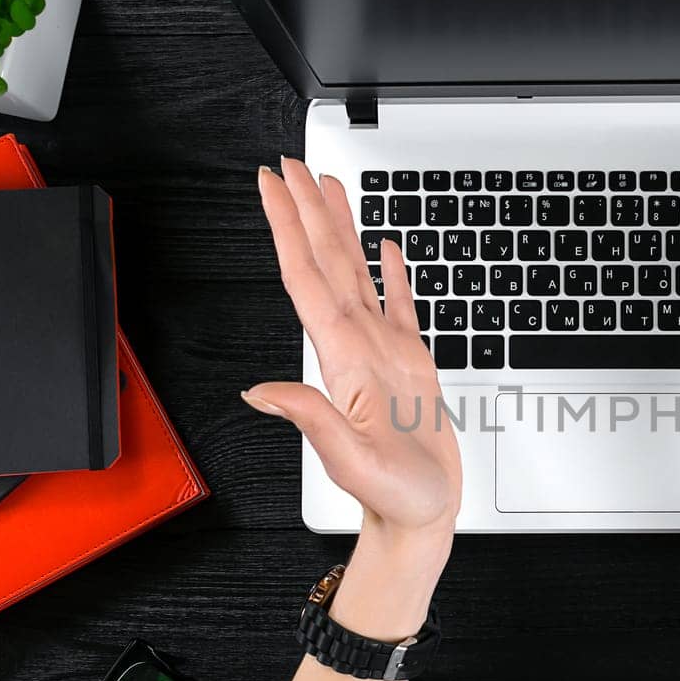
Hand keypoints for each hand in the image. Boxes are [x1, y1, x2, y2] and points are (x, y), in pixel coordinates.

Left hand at [244, 159, 461, 555]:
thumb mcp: (349, 461)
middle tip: (293, 165)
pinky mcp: (410, 362)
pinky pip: (399, 305)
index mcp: (341, 358)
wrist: (421, 515)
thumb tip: (258, 391)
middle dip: (308, 211)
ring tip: (329, 187)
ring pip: (357, 273)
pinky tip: (384, 247)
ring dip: (340, 229)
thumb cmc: (394, 496)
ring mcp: (382, 351)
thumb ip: (310, 419)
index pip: (308, 278)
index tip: (274, 188)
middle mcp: (356, 346)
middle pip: (327, 263)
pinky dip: (391, 272)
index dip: (289, 228)